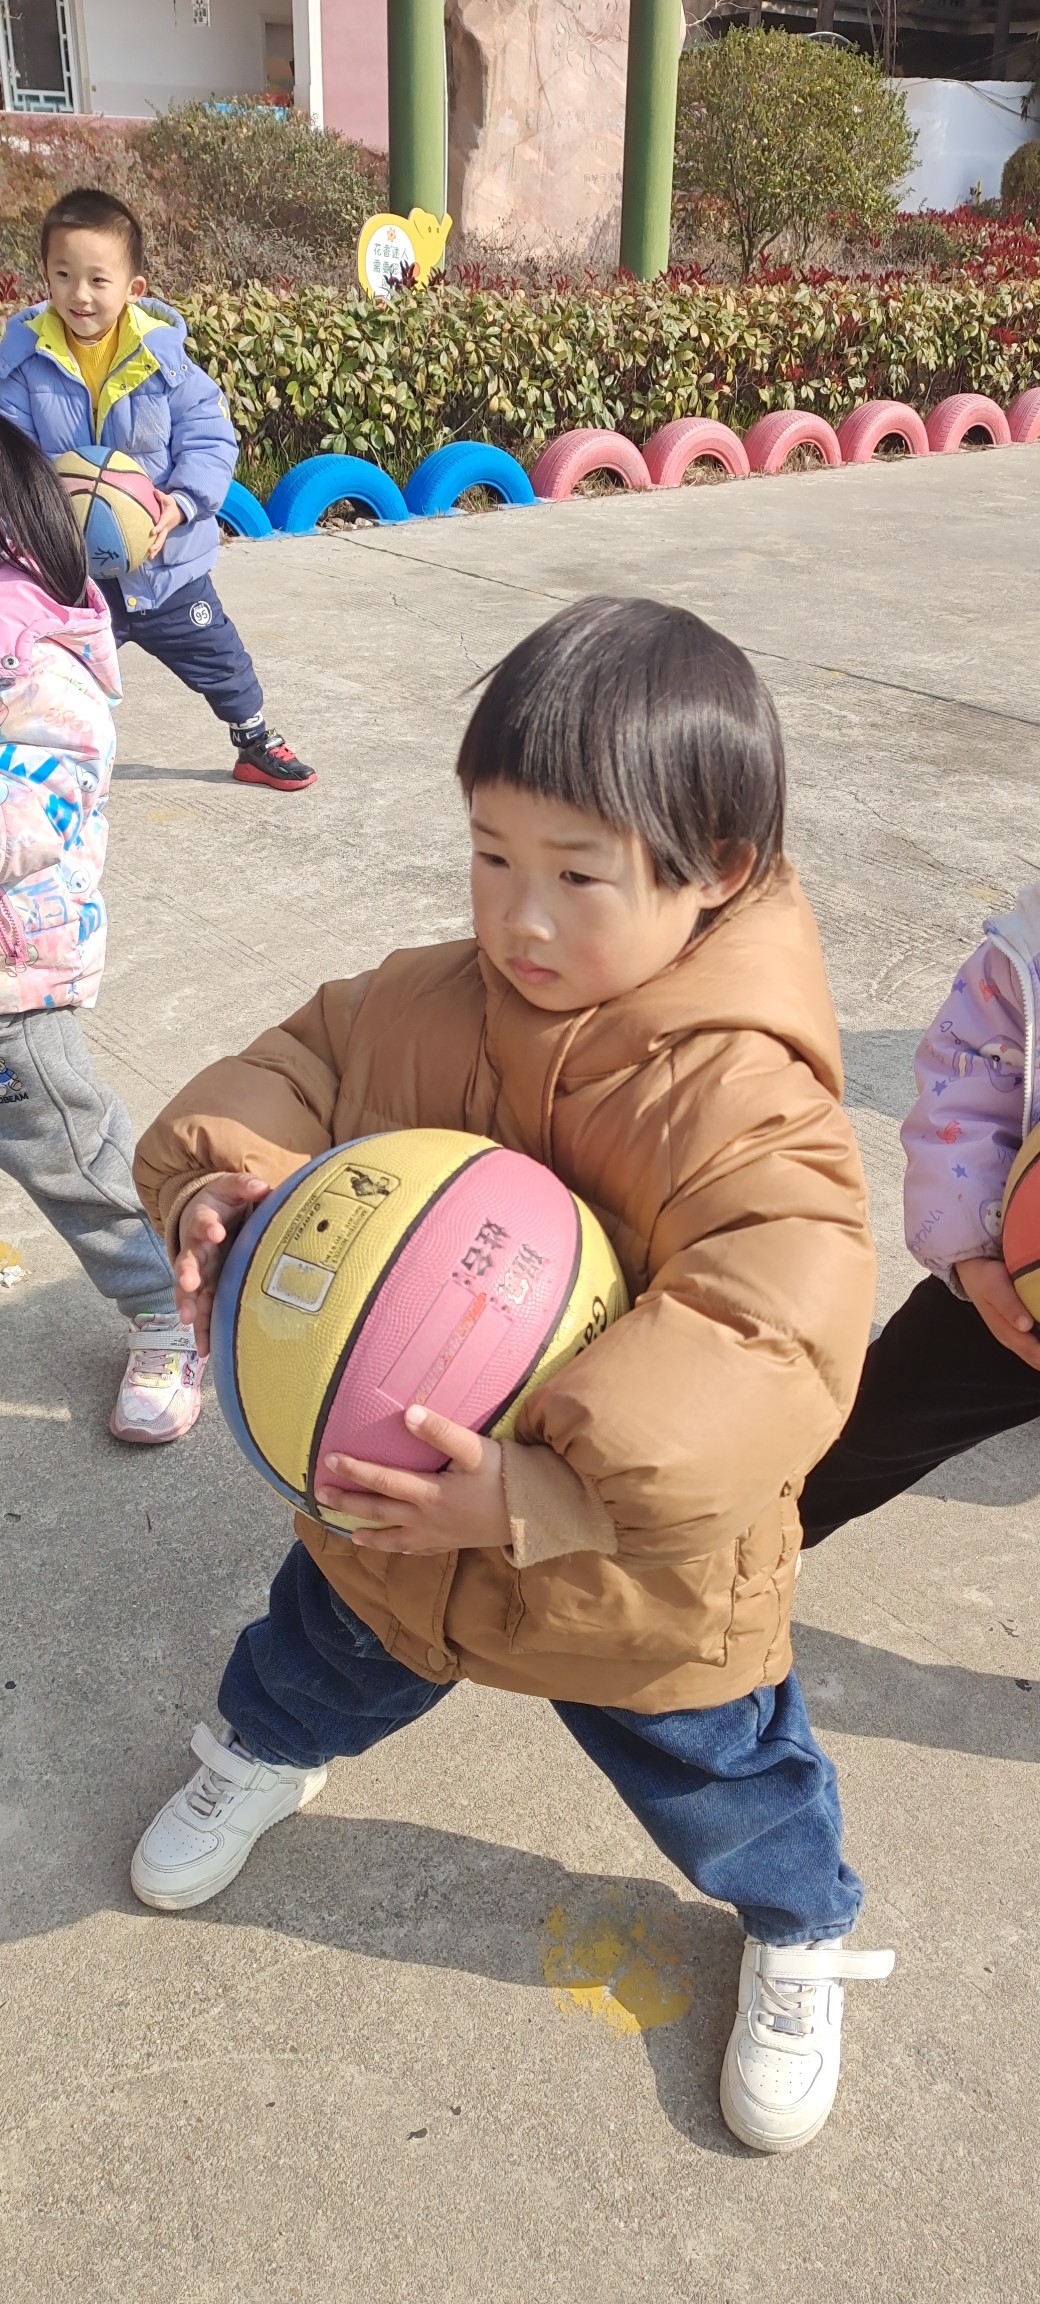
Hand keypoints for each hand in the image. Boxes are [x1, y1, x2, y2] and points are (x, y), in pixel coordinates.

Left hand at [147, 488, 184, 559]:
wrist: (179, 512)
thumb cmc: (171, 504)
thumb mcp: (168, 499)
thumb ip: (161, 496)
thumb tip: (155, 491)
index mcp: (166, 519)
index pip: (162, 524)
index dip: (158, 528)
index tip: (152, 532)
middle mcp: (166, 527)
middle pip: (161, 538)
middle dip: (156, 544)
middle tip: (150, 550)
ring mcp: (165, 532)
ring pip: (161, 542)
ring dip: (156, 550)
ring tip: (150, 557)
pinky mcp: (163, 534)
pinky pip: (160, 543)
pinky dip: (156, 549)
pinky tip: (149, 556)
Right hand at [175, 1172, 270, 1351]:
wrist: (211, 1216)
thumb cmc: (225, 1204)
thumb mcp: (233, 1190)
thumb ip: (245, 1188)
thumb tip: (262, 1186)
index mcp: (205, 1221)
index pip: (203, 1222)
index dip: (208, 1227)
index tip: (216, 1231)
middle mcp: (197, 1248)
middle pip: (189, 1260)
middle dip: (188, 1272)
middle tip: (189, 1282)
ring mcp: (199, 1272)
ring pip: (190, 1290)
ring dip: (189, 1304)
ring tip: (188, 1320)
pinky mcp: (205, 1289)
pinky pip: (200, 1311)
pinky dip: (201, 1329)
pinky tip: (205, 1349)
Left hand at [315, 1404, 509, 1554]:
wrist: (537, 1515)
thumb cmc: (507, 1477)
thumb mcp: (476, 1450)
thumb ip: (441, 1432)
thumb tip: (409, 1413)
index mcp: (429, 1494)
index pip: (382, 1480)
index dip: (354, 1470)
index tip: (329, 1460)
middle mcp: (427, 1519)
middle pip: (379, 1511)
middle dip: (348, 1502)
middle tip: (321, 1495)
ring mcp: (438, 1536)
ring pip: (394, 1538)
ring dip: (369, 1535)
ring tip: (349, 1534)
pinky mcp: (452, 1544)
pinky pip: (418, 1550)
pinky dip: (400, 1549)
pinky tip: (396, 1547)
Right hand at [955, 1255, 1039, 1369]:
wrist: (974, 1273)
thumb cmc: (985, 1280)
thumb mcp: (994, 1288)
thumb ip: (1009, 1307)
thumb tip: (1025, 1326)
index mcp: (1007, 1333)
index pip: (1034, 1354)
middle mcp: (1014, 1340)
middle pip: (1037, 1359)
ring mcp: (1018, 1336)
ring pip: (1037, 1356)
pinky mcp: (1023, 1330)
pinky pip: (1037, 1345)